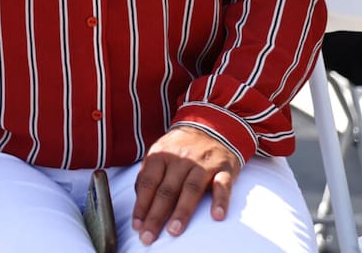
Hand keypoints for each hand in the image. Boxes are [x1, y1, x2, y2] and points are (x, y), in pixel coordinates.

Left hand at [131, 126, 241, 244]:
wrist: (212, 125)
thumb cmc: (181, 146)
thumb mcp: (160, 153)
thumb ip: (149, 173)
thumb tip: (138, 199)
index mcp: (161, 155)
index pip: (147, 183)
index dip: (141, 205)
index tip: (136, 225)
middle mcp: (181, 159)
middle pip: (166, 190)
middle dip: (156, 215)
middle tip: (148, 237)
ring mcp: (203, 164)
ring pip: (190, 189)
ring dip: (182, 211)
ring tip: (173, 231)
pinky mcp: (224, 168)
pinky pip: (222, 185)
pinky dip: (220, 200)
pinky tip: (216, 216)